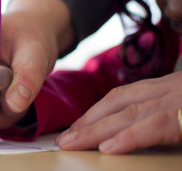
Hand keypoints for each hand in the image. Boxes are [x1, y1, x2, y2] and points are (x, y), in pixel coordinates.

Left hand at [56, 71, 181, 153]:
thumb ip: (159, 115)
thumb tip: (135, 131)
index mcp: (166, 87)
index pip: (122, 96)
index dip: (95, 112)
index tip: (76, 127)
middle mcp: (168, 90)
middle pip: (118, 104)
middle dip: (87, 122)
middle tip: (64, 140)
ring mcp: (177, 101)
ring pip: (128, 114)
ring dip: (96, 130)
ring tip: (72, 144)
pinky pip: (154, 127)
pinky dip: (129, 137)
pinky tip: (107, 148)